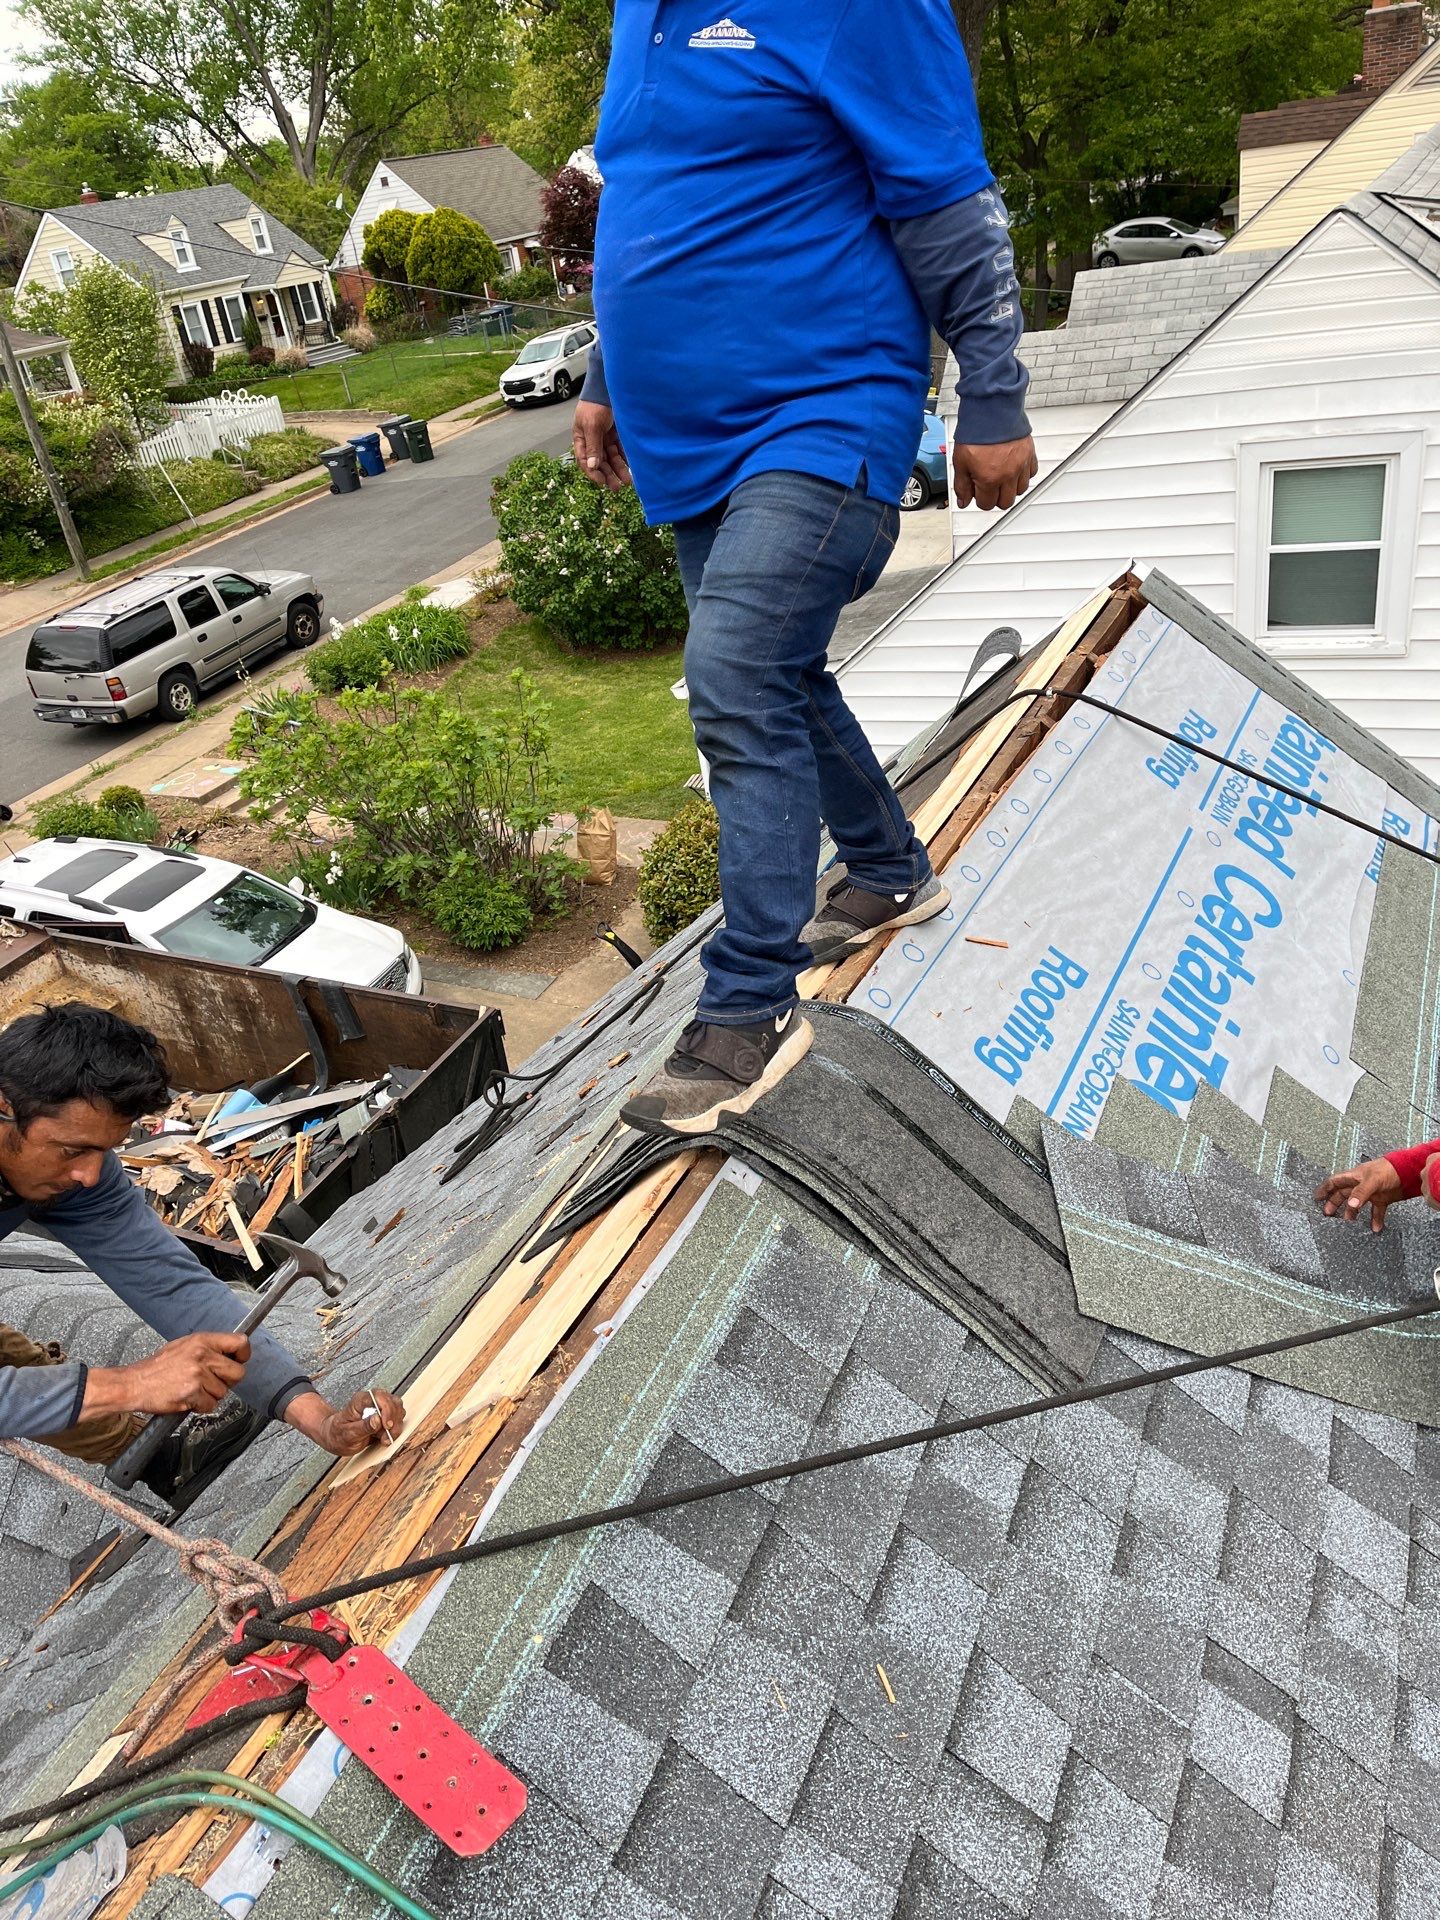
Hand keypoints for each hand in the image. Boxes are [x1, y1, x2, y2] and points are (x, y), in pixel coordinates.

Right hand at [92, 1332, 250, 1416]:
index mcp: (201, 1341)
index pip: (239, 1342)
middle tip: (212, 1382)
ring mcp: (198, 1375)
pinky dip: (201, 1406)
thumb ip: (206, 1348)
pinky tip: (188, 1399)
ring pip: (223, 1392)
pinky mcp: (192, 1393)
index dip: (243, 1354)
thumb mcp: (182, 1346)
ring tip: (192, 1390)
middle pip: (238, 1372)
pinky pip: (210, 1405)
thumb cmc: (156, 1368)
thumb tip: (229, 1354)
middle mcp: (202, 1356)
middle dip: (227, 1381)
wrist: (134, 1384)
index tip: (239, 1360)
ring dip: (210, 1395)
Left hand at [284, 1387, 406, 1456]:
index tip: (387, 1426)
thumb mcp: (347, 1434)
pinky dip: (395, 1428)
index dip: (387, 1410)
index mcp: (359, 1401)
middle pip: (392, 1402)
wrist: (334, 1437)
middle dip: (393, 1421)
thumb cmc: (338, 1434)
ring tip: (384, 1439)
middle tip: (386, 1437)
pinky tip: (385, 1437)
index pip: (378, 1396)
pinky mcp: (384, 1415)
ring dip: (396, 1426)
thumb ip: (363, 1427)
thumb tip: (377, 1420)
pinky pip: (397, 1417)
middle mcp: (371, 1400)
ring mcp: (379, 1407)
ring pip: (398, 1409)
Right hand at [573, 401, 631, 491]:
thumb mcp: (592, 426)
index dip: (592, 473)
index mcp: (581, 439)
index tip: (601, 483)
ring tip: (627, 481)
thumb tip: (593, 466)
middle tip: (617, 487)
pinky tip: (631, 468)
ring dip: (618, 470)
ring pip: (612, 459)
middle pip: (600, 463)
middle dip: (608, 475)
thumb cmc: (595, 404)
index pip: (585, 461)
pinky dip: (626, 459)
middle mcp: (593, 441)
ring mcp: (605, 438)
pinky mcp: (617, 435)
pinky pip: (621, 451)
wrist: (608, 388)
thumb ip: (593, 446)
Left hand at [953, 435, 1037, 511]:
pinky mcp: (1029, 454)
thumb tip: (963, 501)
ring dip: (1010, 488)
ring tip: (1001, 478)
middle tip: (989, 488)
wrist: (991, 410)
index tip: (977, 491)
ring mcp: (1021, 465)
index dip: (980, 499)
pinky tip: (1013, 468)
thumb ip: (962, 485)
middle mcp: (1008, 475)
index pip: (987, 504)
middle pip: (1006, 502)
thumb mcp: (960, 461)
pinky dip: (1023, 474)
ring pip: (1020, 490)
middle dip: (996, 498)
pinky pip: (1031, 473)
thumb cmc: (976, 433)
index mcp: (989, 479)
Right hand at [1314, 1157, 1403, 1231]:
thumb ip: (1361, 1192)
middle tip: (1328, 1214)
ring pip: (1357, 1204)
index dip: (1325, 1189)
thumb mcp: (1372, 1180)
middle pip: (1343, 1194)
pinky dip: (1375, 1220)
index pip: (1334, 1182)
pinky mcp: (1382, 1199)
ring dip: (1352, 1213)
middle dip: (1335, 1203)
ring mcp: (1371, 1192)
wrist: (1408, 1172)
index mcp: (1354, 1177)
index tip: (1316, 1198)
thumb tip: (1351, 1205)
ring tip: (1349, 1223)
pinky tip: (1375, 1228)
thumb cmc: (1388, 1170)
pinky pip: (1376, 1211)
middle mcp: (1360, 1185)